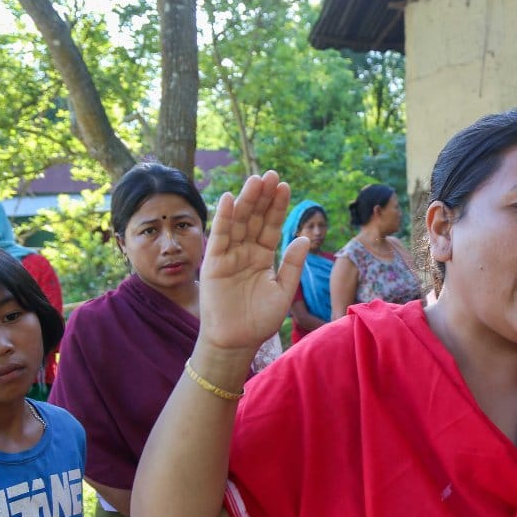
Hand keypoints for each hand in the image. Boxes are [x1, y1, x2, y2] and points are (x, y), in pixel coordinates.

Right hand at [199, 172, 308, 354]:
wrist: (236, 341)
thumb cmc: (259, 320)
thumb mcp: (283, 291)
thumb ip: (292, 265)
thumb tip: (302, 237)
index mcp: (263, 257)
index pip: (271, 226)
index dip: (278, 206)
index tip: (285, 186)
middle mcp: (246, 251)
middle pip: (255, 218)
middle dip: (263, 197)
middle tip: (272, 175)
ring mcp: (229, 255)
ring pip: (239, 222)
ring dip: (247, 200)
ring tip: (256, 180)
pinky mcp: (213, 262)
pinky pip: (219, 236)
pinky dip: (223, 218)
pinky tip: (230, 199)